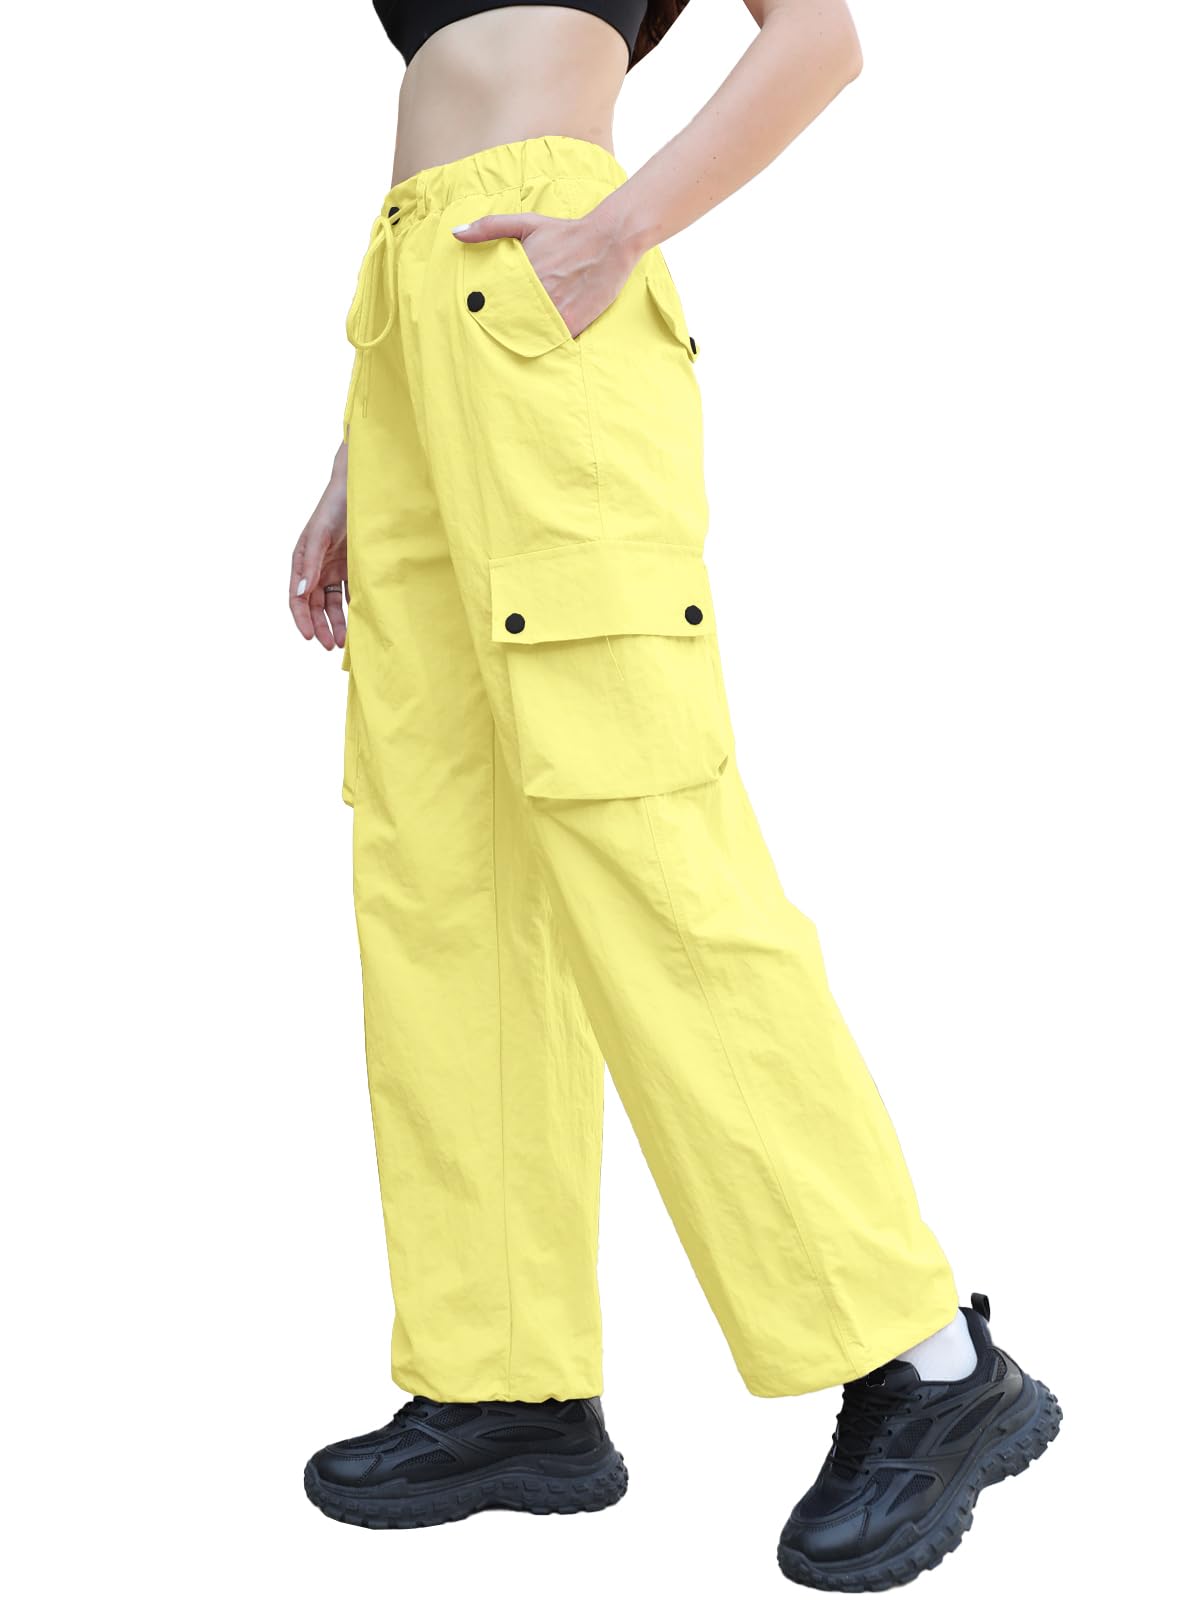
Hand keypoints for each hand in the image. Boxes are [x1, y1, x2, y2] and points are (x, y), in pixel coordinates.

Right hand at [290, 441, 348, 647]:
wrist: (359, 490)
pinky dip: (353, 609)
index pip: (297, 598)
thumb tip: (301, 594)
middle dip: (320, 626)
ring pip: (332, 603)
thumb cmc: (334, 507)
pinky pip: (350, 593)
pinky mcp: (352, 567)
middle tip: (330, 645)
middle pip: (315, 605)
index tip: (310, 636)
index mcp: (302, 562)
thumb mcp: (319, 535)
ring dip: (336, 622)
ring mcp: (334, 568)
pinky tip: (358, 622)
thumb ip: (310, 563)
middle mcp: (316, 568)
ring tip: (344, 641)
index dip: (302, 618)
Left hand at [452, 211, 636, 338]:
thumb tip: (456, 232)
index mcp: (520, 272)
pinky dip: (542, 343)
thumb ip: (490, 227)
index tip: (476, 316)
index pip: (491, 300)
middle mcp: (535, 292)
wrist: (609, 241)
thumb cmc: (566, 232)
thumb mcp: (527, 223)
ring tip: (511, 340)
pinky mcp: (571, 322)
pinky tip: (535, 342)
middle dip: (497, 327)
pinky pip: (549, 340)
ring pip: (525, 333)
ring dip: (517, 338)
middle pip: (505, 320)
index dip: (482, 311)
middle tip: (489, 334)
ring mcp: (554, 310)